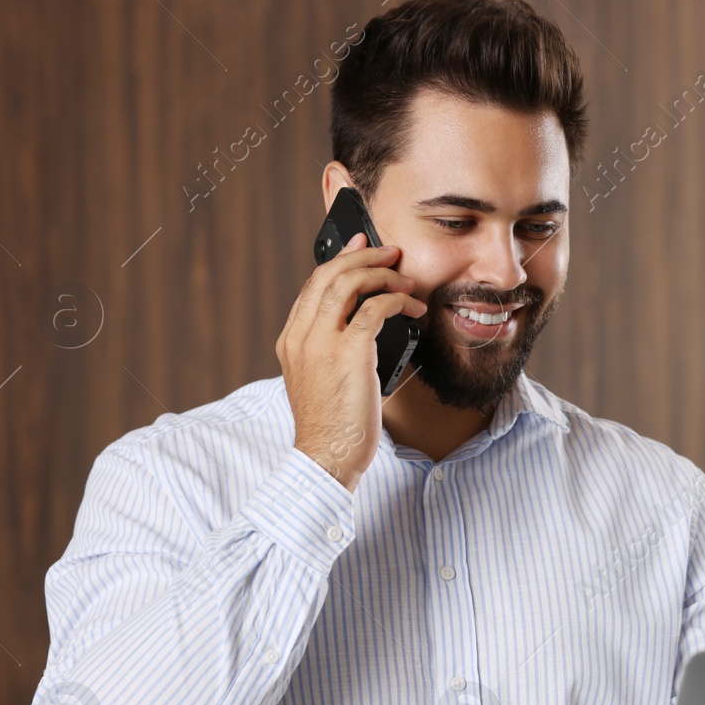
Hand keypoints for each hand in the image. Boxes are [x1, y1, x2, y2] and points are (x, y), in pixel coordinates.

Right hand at [276, 232, 426, 492]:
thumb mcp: (322, 380)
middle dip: (362, 257)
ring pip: (348, 284)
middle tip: (390, 253)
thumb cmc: (332, 426)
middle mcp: (301, 335)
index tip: (361, 248)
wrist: (326, 456)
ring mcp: (321, 342)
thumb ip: (332, 350)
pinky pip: (374, 309)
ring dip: (382, 274)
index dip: (339, 262)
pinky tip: (412, 307)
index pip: (313, 287)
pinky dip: (396, 300)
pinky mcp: (349, 353)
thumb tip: (365, 326)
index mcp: (291, 340)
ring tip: (406, 278)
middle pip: (328, 275)